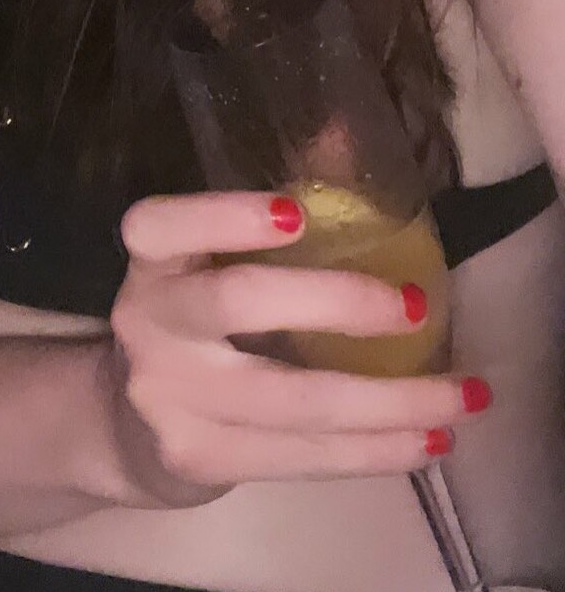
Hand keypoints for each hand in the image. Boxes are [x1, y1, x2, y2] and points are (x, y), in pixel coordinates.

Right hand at [102, 192, 475, 507]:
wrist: (128, 429)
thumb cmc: (198, 324)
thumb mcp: (212, 265)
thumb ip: (274, 210)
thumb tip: (348, 132)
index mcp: (153, 262)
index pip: (161, 226)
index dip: (223, 216)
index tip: (297, 214)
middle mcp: (149, 324)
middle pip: (239, 302)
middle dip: (337, 302)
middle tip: (417, 306)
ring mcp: (169, 399)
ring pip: (291, 400)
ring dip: (390, 400)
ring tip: (464, 396)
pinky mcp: (198, 459)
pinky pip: (301, 455)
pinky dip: (374, 451)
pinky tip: (429, 442)